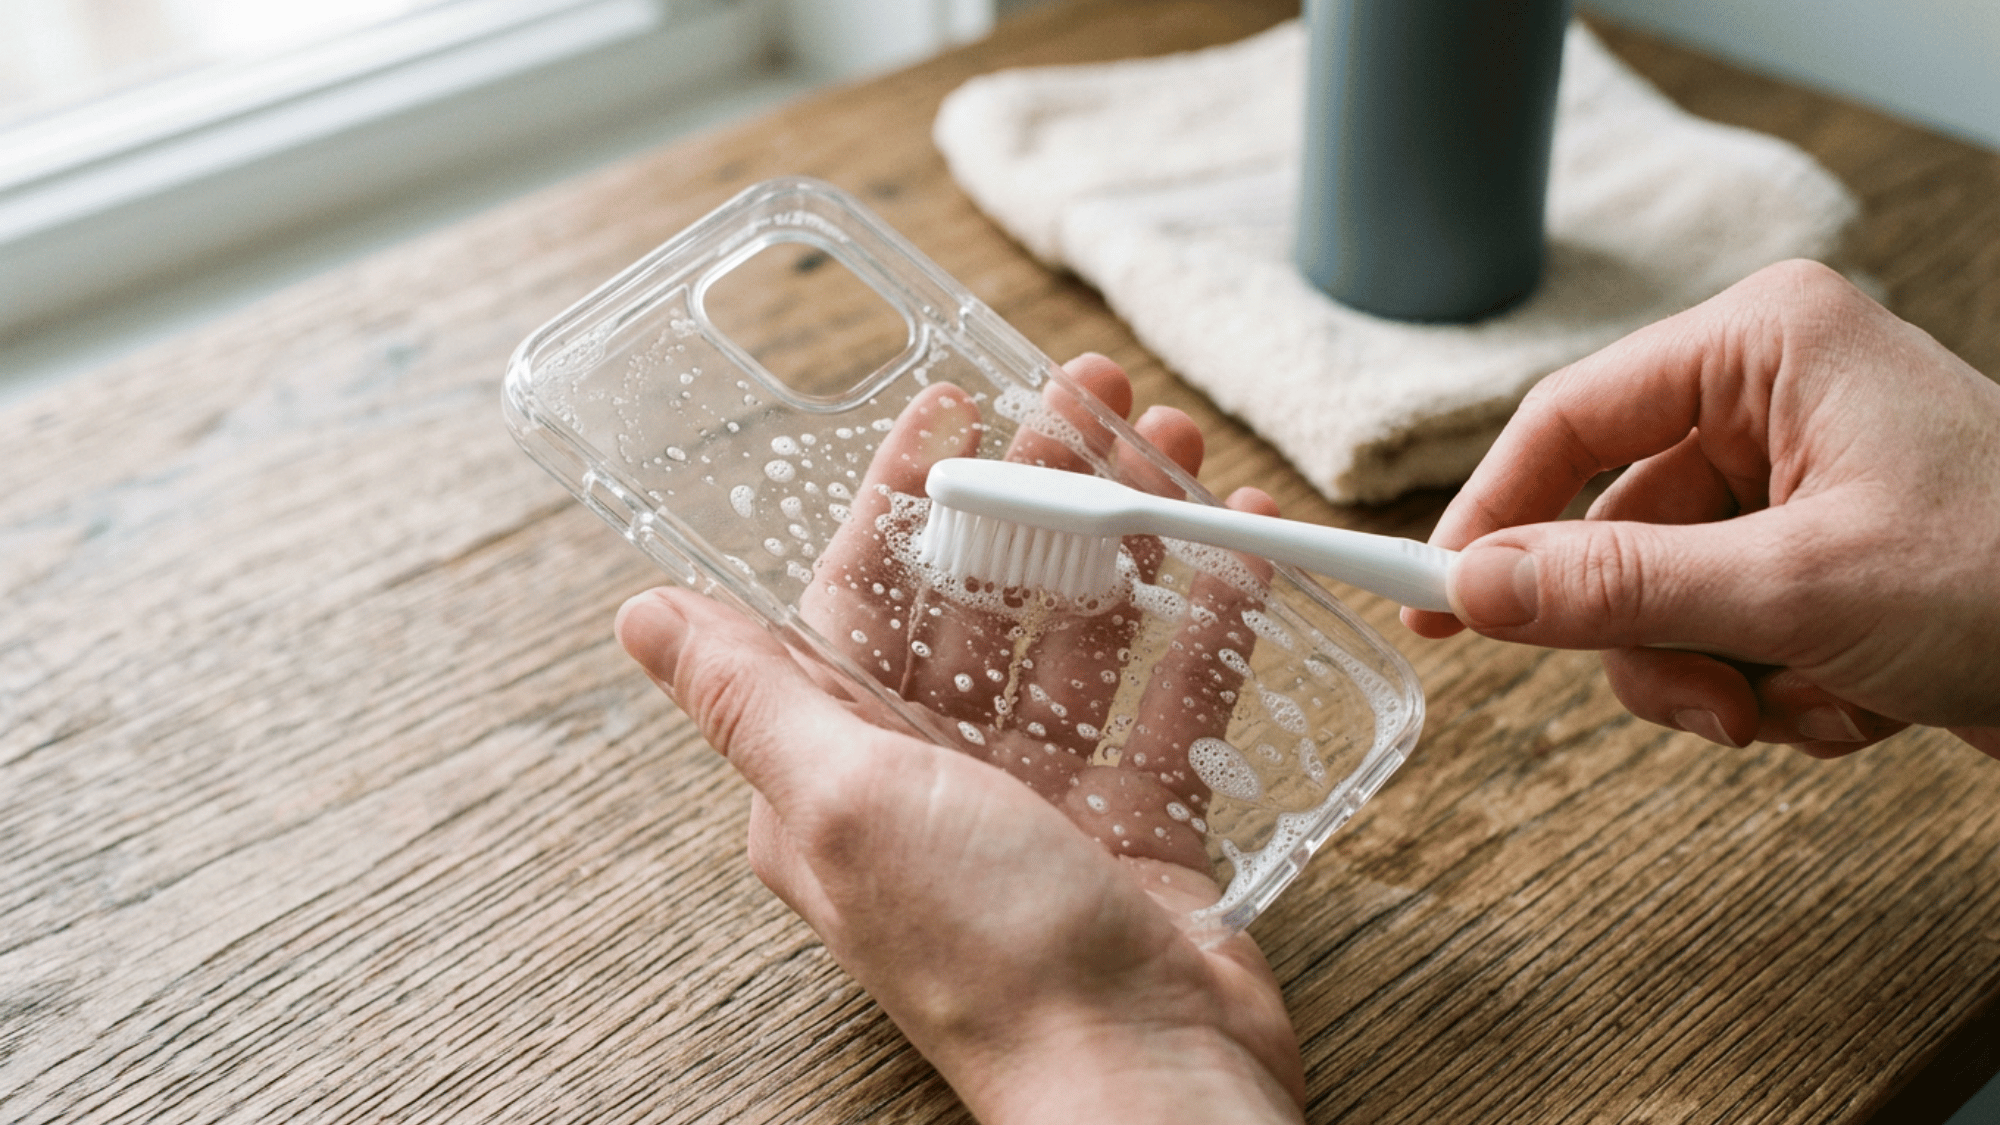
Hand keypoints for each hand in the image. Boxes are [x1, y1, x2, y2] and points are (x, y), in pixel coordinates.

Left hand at [618, 356, 1304, 1123]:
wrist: (1142, 1081)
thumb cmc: (984, 949)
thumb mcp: (842, 801)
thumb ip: (752, 699)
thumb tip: (643, 615)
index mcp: (846, 769)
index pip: (862, 597)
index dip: (904, 495)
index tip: (953, 403)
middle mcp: (937, 780)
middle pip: (987, 600)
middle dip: (1039, 492)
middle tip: (1094, 396)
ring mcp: (1048, 804)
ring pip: (1090, 636)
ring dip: (1131, 538)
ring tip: (1177, 449)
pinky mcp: (1144, 828)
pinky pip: (1176, 703)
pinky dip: (1209, 625)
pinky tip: (1242, 548)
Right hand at [1404, 260, 1999, 757]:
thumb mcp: (1797, 588)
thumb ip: (1618, 588)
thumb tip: (1474, 590)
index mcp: (1765, 347)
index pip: (1568, 421)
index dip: (1492, 517)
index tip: (1434, 600)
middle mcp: (1774, 398)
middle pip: (1615, 529)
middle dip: (1655, 637)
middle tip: (1701, 701)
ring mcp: (1802, 479)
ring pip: (1664, 594)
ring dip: (1716, 677)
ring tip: (1800, 709)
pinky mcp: (1824, 551)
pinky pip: (1726, 626)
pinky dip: (1773, 686)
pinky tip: (1858, 701)